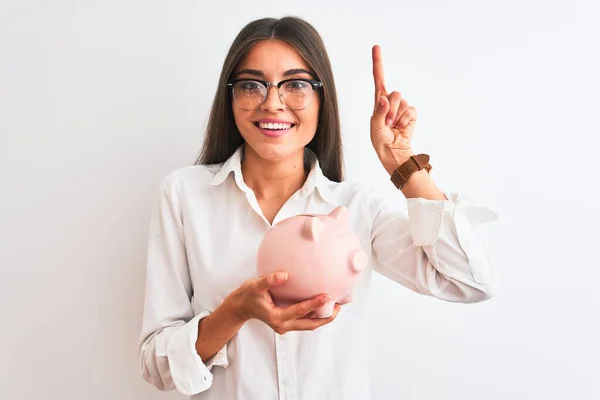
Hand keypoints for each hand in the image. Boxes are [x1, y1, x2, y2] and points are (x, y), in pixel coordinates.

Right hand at [229, 271, 340, 333]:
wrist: (240, 306)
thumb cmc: (247, 295)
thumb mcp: (255, 285)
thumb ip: (269, 280)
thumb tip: (285, 275)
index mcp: (276, 317)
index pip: (299, 310)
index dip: (314, 304)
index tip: (327, 296)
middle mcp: (283, 324)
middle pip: (310, 323)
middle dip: (325, 317)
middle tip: (339, 306)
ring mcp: (285, 325)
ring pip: (309, 324)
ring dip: (322, 318)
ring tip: (336, 308)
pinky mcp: (287, 322)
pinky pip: (304, 321)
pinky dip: (315, 315)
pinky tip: (322, 306)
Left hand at [370, 45, 417, 174]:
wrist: (394, 152)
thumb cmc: (380, 141)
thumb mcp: (375, 128)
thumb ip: (379, 112)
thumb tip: (384, 98)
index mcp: (378, 102)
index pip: (379, 79)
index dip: (378, 63)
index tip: (376, 47)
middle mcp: (391, 101)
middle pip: (394, 93)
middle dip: (390, 109)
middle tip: (387, 123)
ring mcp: (402, 107)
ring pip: (402, 102)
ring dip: (397, 117)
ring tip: (393, 127)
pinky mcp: (412, 113)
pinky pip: (411, 110)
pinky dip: (406, 121)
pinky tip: (402, 127)